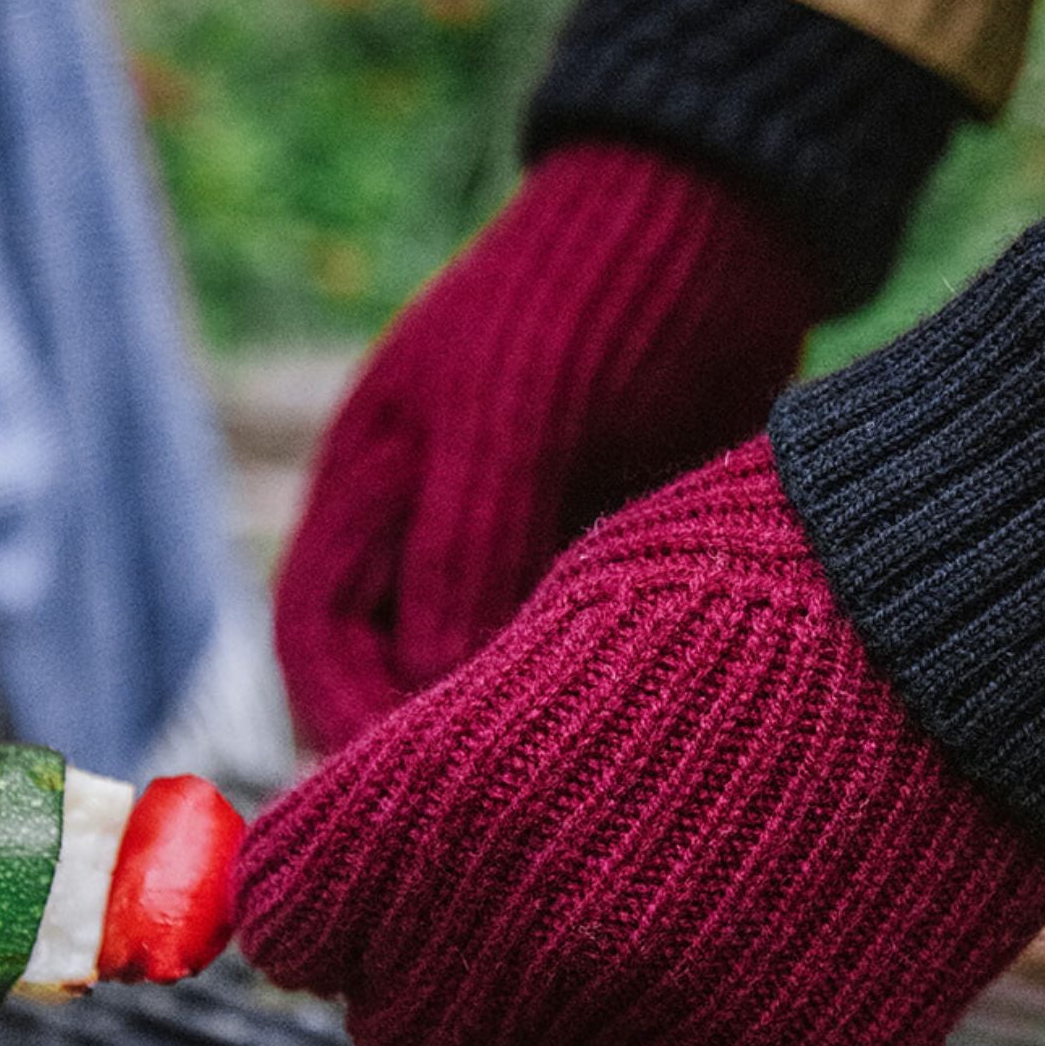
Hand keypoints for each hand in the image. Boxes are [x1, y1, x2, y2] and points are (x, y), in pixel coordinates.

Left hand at [237, 439, 1044, 1045]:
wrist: (996, 617)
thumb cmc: (769, 576)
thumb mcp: (562, 625)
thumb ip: (433, 773)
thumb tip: (344, 881)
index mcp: (457, 806)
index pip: (299, 925)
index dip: (319, 902)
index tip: (348, 888)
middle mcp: (548, 941)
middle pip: (407, 1033)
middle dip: (432, 971)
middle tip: (503, 895)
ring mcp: (676, 1019)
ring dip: (567, 997)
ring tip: (664, 874)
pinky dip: (692, 1018)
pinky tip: (759, 907)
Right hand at [274, 142, 822, 754]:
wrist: (725, 219)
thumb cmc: (591, 297)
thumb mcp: (513, 415)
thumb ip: (466, 553)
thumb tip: (437, 702)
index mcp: (371, 492)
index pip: (319, 645)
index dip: (348, 729)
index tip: (414, 803)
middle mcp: (436, 534)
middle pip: (405, 679)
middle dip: (442, 751)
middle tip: (518, 826)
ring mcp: (525, 548)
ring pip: (500, 675)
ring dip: (532, 727)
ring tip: (594, 787)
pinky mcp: (610, 556)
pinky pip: (588, 649)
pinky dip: (605, 688)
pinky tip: (658, 721)